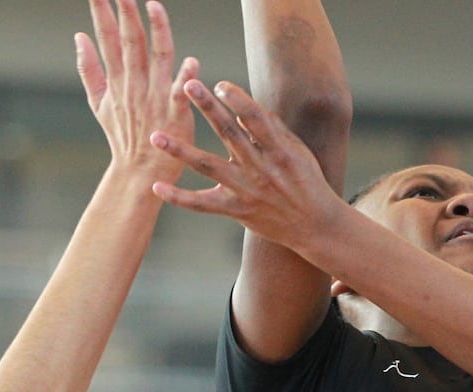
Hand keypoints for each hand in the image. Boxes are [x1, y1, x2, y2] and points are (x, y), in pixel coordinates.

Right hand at [75, 0, 197, 182]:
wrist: (139, 172)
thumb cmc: (123, 136)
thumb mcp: (99, 102)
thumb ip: (89, 69)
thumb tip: (78, 36)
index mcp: (118, 80)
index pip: (108, 39)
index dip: (103, 13)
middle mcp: (135, 85)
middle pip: (130, 42)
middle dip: (125, 14)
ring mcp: (155, 99)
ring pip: (157, 58)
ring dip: (157, 32)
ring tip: (154, 5)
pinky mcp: (175, 115)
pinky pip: (181, 94)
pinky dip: (186, 79)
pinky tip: (191, 61)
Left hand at [150, 79, 346, 254]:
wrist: (316, 226)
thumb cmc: (306, 182)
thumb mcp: (298, 152)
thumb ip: (272, 129)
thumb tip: (244, 106)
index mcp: (280, 151)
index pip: (257, 119)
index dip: (238, 99)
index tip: (220, 84)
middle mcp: (261, 168)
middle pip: (229, 133)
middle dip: (208, 108)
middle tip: (187, 85)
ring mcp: (246, 190)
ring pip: (208, 166)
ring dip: (180, 150)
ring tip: (156, 135)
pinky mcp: (236, 210)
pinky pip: (202, 204)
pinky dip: (179, 198)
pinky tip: (156, 188)